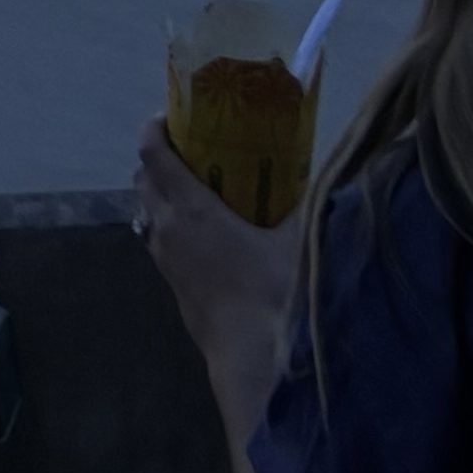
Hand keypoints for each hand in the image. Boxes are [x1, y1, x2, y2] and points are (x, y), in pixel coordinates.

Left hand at [132, 115, 304, 436]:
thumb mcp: (300, 240)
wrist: (254, 359)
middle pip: (144, 178)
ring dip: (164, 191)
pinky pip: (160, 238)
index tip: (174, 113)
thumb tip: (327, 170)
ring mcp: (164, 259)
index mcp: (189, 210)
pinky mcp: (172, 284)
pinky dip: (172, 222)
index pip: (153, 153)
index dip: (157, 127)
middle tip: (196, 145)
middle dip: (162, 156)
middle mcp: (166, 229)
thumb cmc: (276, 294)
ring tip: (204, 185)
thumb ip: (309, 201)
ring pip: (149, 210)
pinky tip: (209, 231)